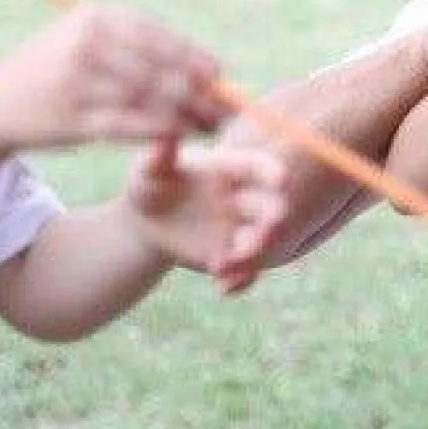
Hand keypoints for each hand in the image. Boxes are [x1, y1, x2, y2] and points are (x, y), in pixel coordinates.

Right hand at [0, 4, 227, 154]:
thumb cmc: (62, 65)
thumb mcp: (94, 37)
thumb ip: (146, 46)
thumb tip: (213, 69)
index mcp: (97, 16)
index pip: (160, 38)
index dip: (195, 58)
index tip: (220, 76)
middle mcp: (87, 44)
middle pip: (159, 70)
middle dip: (199, 92)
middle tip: (225, 108)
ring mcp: (77, 82)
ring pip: (148, 101)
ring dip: (187, 115)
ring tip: (210, 125)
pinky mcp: (71, 119)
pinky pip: (128, 125)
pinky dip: (161, 130)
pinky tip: (180, 135)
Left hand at [125, 138, 289, 293]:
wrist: (145, 221)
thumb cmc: (150, 183)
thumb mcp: (148, 170)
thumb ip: (158, 158)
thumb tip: (163, 140)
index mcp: (232, 169)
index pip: (259, 167)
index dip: (272, 171)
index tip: (282, 178)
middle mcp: (245, 199)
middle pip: (270, 208)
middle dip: (273, 220)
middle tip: (270, 230)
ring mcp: (241, 229)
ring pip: (260, 242)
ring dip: (253, 255)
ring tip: (222, 266)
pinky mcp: (232, 256)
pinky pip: (246, 271)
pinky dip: (241, 280)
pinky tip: (224, 288)